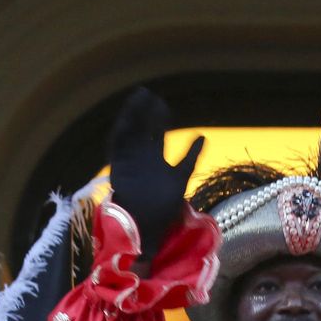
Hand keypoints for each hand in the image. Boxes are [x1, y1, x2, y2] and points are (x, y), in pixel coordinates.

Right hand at [107, 88, 203, 251]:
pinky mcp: (118, 168)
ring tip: (138, 98)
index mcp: (155, 160)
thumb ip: (189, 157)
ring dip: (132, 116)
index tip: (163, 104)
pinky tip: (126, 118)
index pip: (157, 134)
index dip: (160, 120)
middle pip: (142, 130)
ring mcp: (129, 162)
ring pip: (130, 134)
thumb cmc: (163, 208)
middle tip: (148, 94)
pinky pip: (117, 146)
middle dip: (144, 113)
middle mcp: (141, 158)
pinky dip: (120, 132)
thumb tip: (202, 136)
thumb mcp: (180, 178)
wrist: (146, 226)